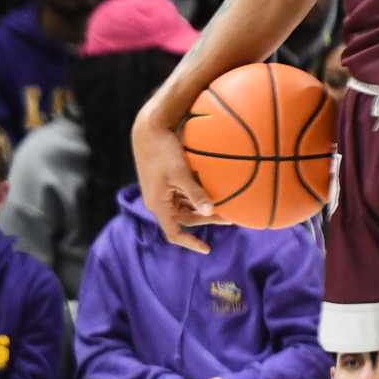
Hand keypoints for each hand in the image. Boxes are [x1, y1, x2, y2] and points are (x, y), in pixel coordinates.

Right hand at [132, 114, 224, 254]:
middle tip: (230, 217)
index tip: (207, 249)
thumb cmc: (163, 150)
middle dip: (207, 219)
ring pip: (185, 207)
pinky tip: (213, 190)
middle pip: (185, 219)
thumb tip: (210, 211)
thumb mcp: (180, 173)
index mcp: (158, 205)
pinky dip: (197, 196)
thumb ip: (195, 193)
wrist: (148, 128)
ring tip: (226, 204)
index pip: (174, 234)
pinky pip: (182, 195)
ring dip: (203, 207)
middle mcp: (158, 202)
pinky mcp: (165, 181)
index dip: (190, 243)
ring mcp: (162, 191)